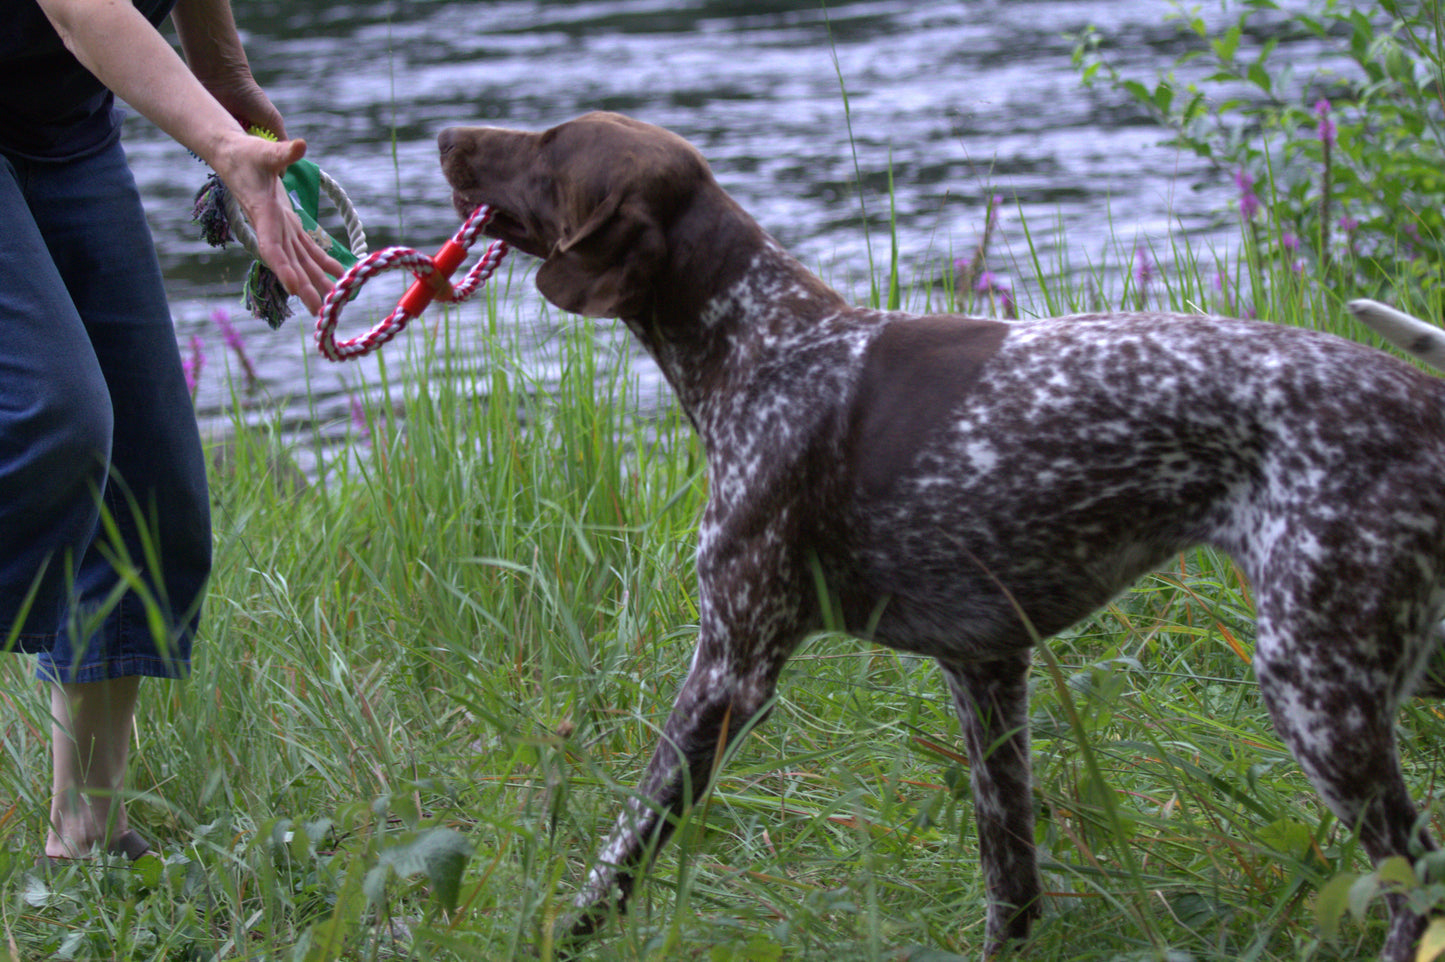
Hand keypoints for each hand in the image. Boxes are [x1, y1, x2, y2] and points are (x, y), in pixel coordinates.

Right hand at [210, 132, 344, 315]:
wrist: (233, 155)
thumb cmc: (246, 153)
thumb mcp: (263, 151)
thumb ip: (282, 153)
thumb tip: (300, 145)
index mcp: (264, 216)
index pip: (273, 248)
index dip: (283, 268)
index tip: (295, 288)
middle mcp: (273, 229)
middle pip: (291, 265)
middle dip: (306, 289)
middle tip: (322, 315)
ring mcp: (282, 229)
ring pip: (302, 262)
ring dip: (317, 283)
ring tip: (334, 306)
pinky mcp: (289, 225)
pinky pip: (308, 249)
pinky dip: (323, 262)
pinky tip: (340, 275)